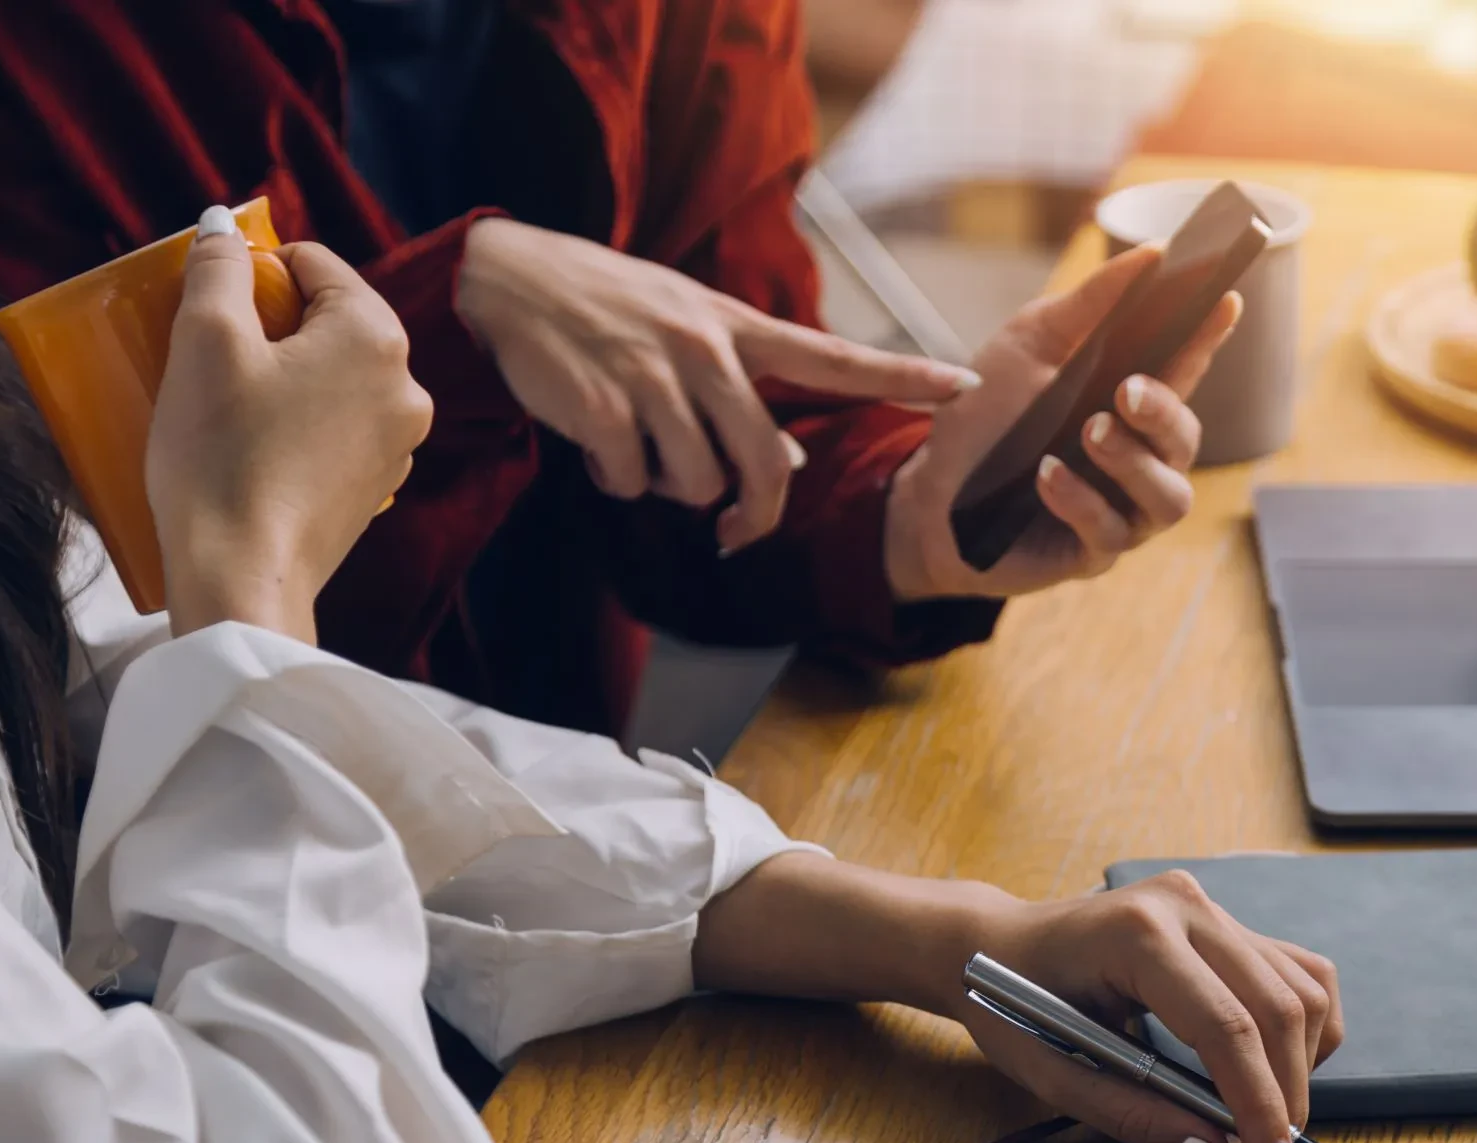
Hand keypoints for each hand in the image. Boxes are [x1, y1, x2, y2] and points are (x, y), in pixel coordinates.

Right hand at [148, 207, 430, 641]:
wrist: (244, 574)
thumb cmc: (222, 453)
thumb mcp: (205, 338)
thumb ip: (218, 269)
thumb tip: (225, 230)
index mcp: (377, 336)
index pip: (315, 264)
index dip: (256, 271)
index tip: (213, 302)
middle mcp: (407, 386)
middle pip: (329, 320)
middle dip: (270, 325)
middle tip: (212, 355)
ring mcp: (399, 441)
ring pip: (332, 376)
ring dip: (282, 375)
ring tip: (228, 405)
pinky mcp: (376, 484)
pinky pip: (334, 426)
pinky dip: (296, 421)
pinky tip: (252, 445)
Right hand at [455, 217, 979, 550]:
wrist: (510, 278)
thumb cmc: (611, 310)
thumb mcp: (689, 332)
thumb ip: (744, 392)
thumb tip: (788, 467)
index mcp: (738, 328)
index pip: (837, 357)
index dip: (903, 377)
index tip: (966, 388)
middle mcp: (707, 350)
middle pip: (765, 463)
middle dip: (755, 513)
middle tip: (736, 531)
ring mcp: (655, 378)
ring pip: (696, 484)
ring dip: (669, 486)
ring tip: (637, 444)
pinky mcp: (604, 407)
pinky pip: (633, 482)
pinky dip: (615, 479)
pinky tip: (596, 443)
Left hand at [883, 244, 1241, 601]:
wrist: (930, 491)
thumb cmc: (986, 418)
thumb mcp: (1028, 345)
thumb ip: (1088, 305)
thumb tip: (1153, 254)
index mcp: (1128, 405)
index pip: (1182, 369)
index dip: (1208, 339)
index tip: (1225, 300)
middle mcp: (1137, 460)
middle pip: (1185, 441)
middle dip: (1164, 412)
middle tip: (1125, 390)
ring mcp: (1120, 510)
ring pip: (1168, 497)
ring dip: (1133, 462)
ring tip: (1091, 433)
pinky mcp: (1088, 553)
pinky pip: (1107, 533)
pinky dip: (1080, 500)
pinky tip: (1048, 475)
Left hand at [956, 870, 1342, 1142]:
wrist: (997, 944)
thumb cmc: (1013, 1005)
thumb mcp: (1053, 1073)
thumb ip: (1133, 1114)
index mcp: (1135, 934)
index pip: (1226, 1027)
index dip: (1259, 1105)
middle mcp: (1185, 905)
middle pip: (1279, 1008)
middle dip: (1288, 1097)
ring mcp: (1210, 905)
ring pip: (1304, 990)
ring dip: (1299, 1065)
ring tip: (1264, 1119)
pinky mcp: (1224, 918)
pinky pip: (1298, 974)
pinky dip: (1301, 1030)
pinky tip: (1268, 1068)